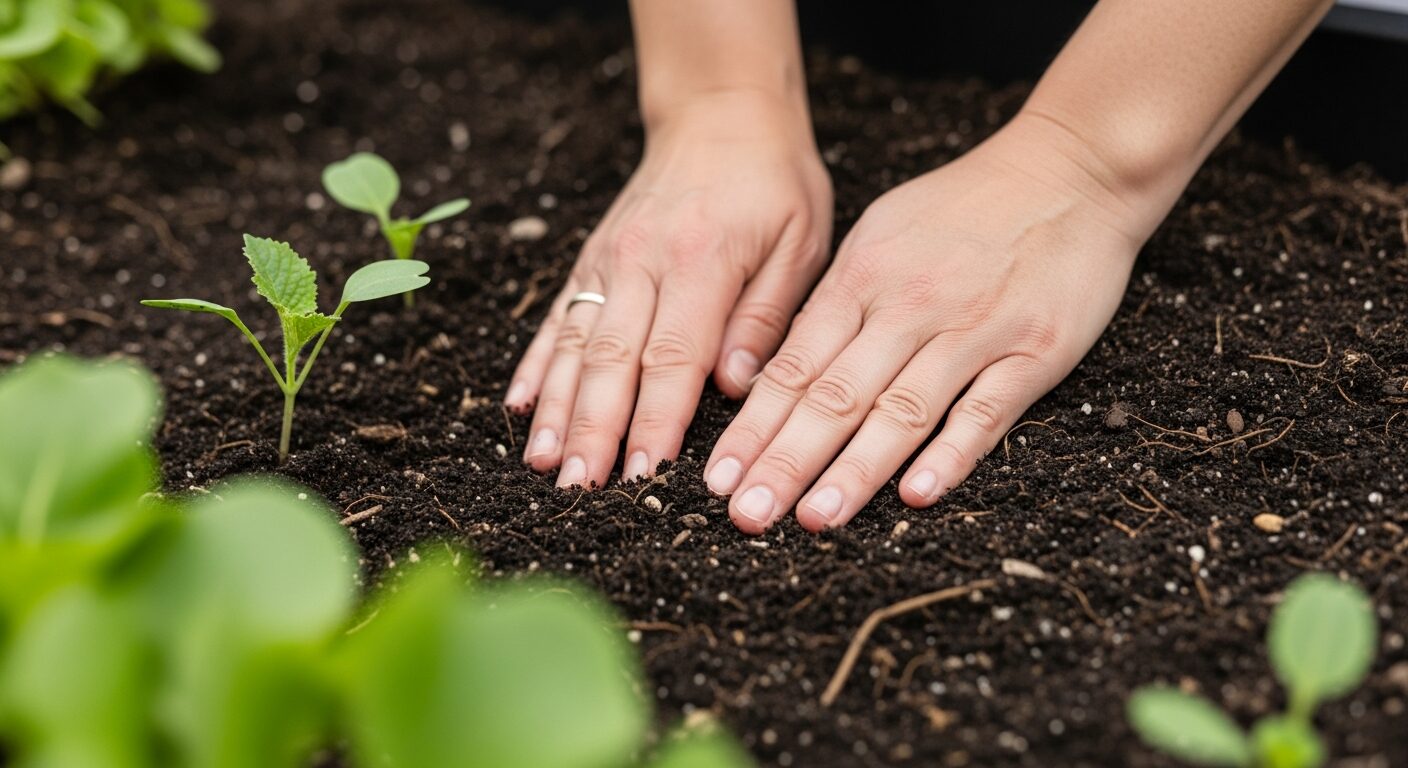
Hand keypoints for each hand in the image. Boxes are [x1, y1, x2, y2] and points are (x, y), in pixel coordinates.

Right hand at [506, 88, 832, 488]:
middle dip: (591, 430)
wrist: (721, 114)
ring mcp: (608, 260)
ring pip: (573, 344)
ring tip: (541, 464)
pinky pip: (557, 317)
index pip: (673, 359)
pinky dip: (536, 365)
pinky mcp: (591, 258)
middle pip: (610, 360)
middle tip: (576, 489)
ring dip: (556, 409)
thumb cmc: (774, 183)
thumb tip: (735, 387)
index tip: (640, 478)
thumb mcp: (801, 241)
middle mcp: (642, 263)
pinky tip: (519, 407)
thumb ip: (766, 315)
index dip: (653, 423)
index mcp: (701, 263)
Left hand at [704, 114, 1163, 533]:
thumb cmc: (965, 206)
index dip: (753, 427)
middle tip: (745, 515)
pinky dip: (952, 452)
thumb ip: (834, 301)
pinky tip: (917, 494)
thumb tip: (777, 367)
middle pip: (835, 396)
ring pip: (902, 410)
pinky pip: (987, 410)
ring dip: (855, 469)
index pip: (794, 367)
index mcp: (862, 279)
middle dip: (784, 461)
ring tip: (815, 518)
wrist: (1070, 169)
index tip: (717, 479)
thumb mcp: (881, 234)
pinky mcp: (1034, 350)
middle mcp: (908, 307)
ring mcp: (972, 330)